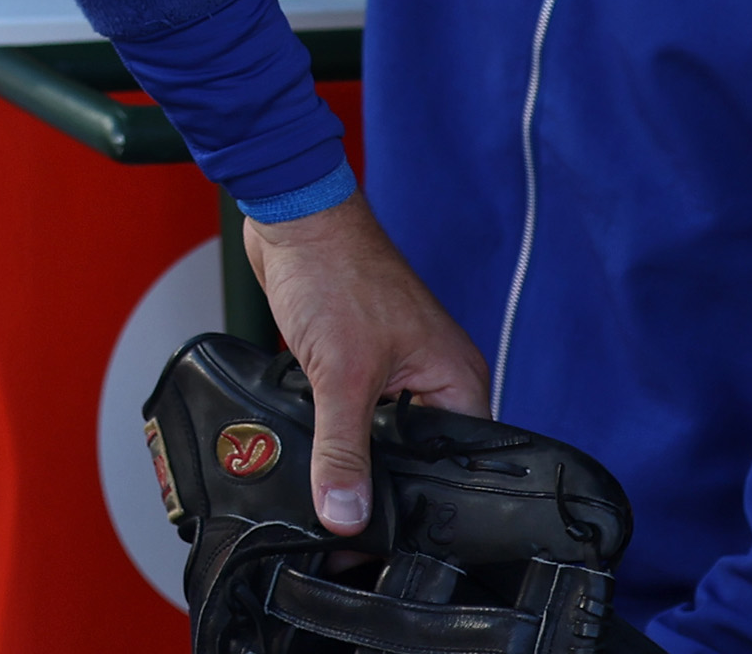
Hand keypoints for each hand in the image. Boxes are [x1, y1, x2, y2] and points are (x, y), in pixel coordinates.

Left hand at [237, 194, 488, 535]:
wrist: (291, 218)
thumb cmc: (335, 271)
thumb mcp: (342, 375)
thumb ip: (343, 450)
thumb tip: (348, 514)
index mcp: (457, 380)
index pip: (460, 462)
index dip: (427, 499)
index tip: (391, 532)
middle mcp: (433, 376)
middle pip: (418, 453)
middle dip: (385, 480)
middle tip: (352, 512)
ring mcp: (395, 368)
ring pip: (381, 434)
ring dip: (354, 451)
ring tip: (332, 480)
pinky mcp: (356, 360)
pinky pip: (353, 411)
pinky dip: (334, 426)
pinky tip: (314, 443)